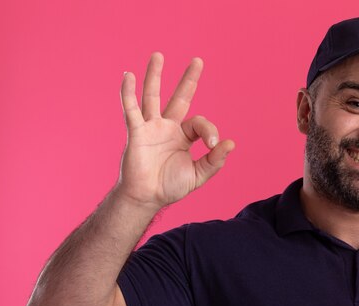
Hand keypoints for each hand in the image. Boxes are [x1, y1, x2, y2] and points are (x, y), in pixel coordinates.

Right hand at [117, 52, 234, 209]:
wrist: (147, 197)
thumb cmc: (170, 186)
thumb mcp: (198, 175)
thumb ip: (214, 161)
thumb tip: (230, 143)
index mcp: (183, 136)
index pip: (200, 123)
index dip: (209, 130)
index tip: (213, 144)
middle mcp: (167, 127)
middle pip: (179, 98)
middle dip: (189, 80)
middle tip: (198, 60)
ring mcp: (150, 128)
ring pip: (153, 97)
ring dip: (155, 76)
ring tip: (158, 55)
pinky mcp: (136, 132)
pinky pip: (131, 110)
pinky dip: (128, 93)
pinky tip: (128, 76)